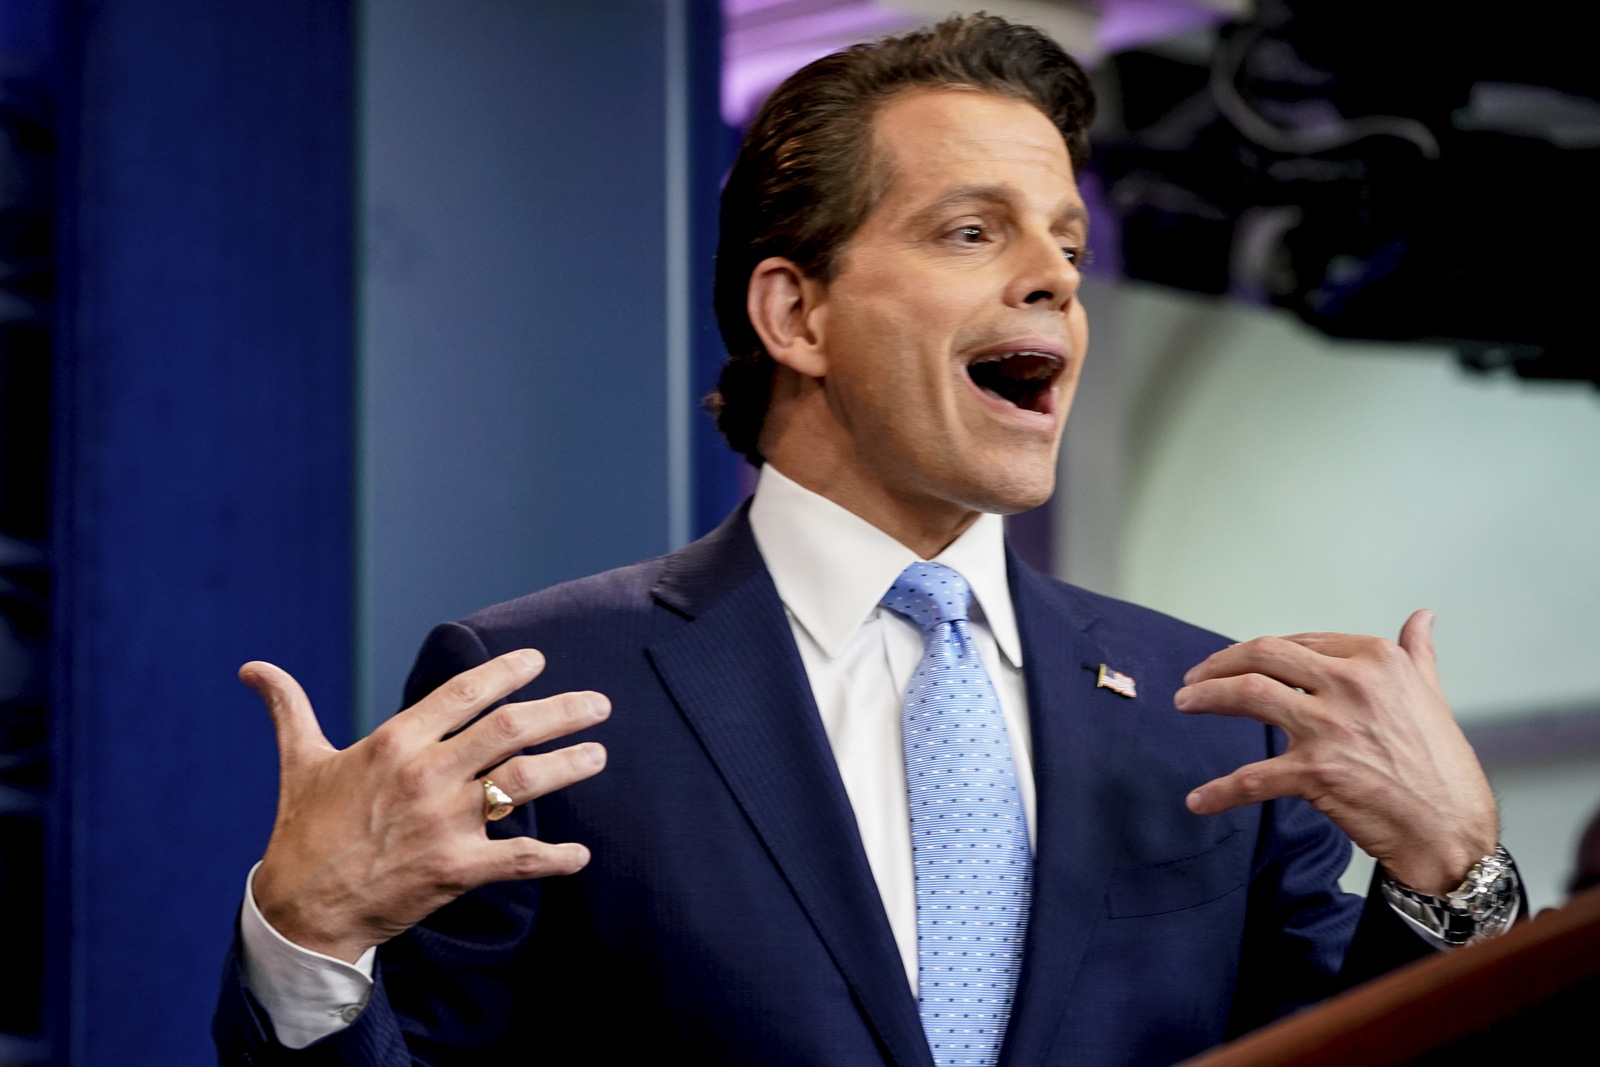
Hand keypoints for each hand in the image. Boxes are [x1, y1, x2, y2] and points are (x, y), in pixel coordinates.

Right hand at [243, 649, 608, 962]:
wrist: (299, 912)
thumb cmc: (303, 831)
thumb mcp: (300, 761)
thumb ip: (289, 709)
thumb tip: (253, 669)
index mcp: (394, 741)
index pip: (464, 692)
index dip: (506, 672)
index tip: (538, 661)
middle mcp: (425, 774)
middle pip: (510, 728)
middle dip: (562, 710)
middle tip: (598, 704)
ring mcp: (444, 822)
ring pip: (524, 780)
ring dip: (569, 765)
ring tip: (599, 753)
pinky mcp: (456, 870)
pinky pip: (519, 859)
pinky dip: (555, 857)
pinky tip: (581, 855)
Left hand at [1176, 610, 1496, 895]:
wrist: (1452, 830)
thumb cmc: (1441, 765)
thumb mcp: (1430, 696)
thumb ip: (1417, 653)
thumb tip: (1422, 617)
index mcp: (1376, 660)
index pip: (1298, 642)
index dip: (1258, 652)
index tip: (1236, 661)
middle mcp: (1352, 684)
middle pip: (1263, 656)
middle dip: (1219, 663)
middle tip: (1194, 678)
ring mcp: (1331, 727)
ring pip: (1248, 695)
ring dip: (1205, 698)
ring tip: (1184, 704)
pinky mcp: (1317, 773)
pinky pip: (1252, 778)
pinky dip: (1219, 791)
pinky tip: (1198, 801)